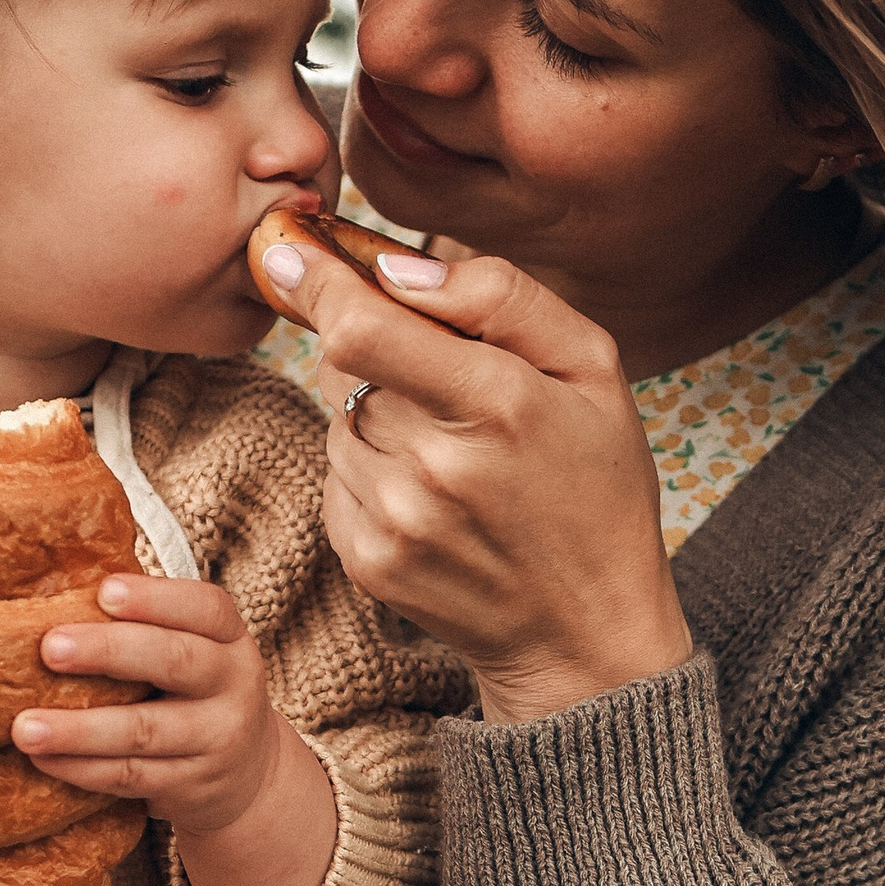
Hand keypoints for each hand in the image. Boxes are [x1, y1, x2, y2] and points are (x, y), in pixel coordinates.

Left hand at [13, 576, 336, 885]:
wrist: (250, 777)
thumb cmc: (194, 693)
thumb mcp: (195, 650)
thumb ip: (145, 625)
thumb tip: (51, 589)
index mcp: (230, 639)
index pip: (205, 608)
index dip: (156, 598)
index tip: (105, 592)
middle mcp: (233, 686)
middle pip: (175, 661)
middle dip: (109, 652)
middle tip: (49, 648)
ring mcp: (217, 740)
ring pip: (145, 731)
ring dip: (80, 730)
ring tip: (25, 727)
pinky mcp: (192, 786)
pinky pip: (131, 777)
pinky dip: (83, 769)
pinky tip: (44, 759)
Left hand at [255, 234, 692, 722]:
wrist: (587, 632)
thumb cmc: (597, 486)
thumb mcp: (593, 369)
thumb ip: (502, 297)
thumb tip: (397, 267)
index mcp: (499, 405)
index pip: (363, 328)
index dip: (315, 282)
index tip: (287, 253)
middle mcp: (436, 468)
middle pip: (345, 368)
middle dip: (375, 354)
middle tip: (439, 382)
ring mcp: (396, 523)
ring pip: (339, 422)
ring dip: (377, 418)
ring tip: (452, 454)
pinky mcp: (368, 563)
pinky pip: (337, 480)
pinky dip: (372, 474)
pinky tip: (432, 499)